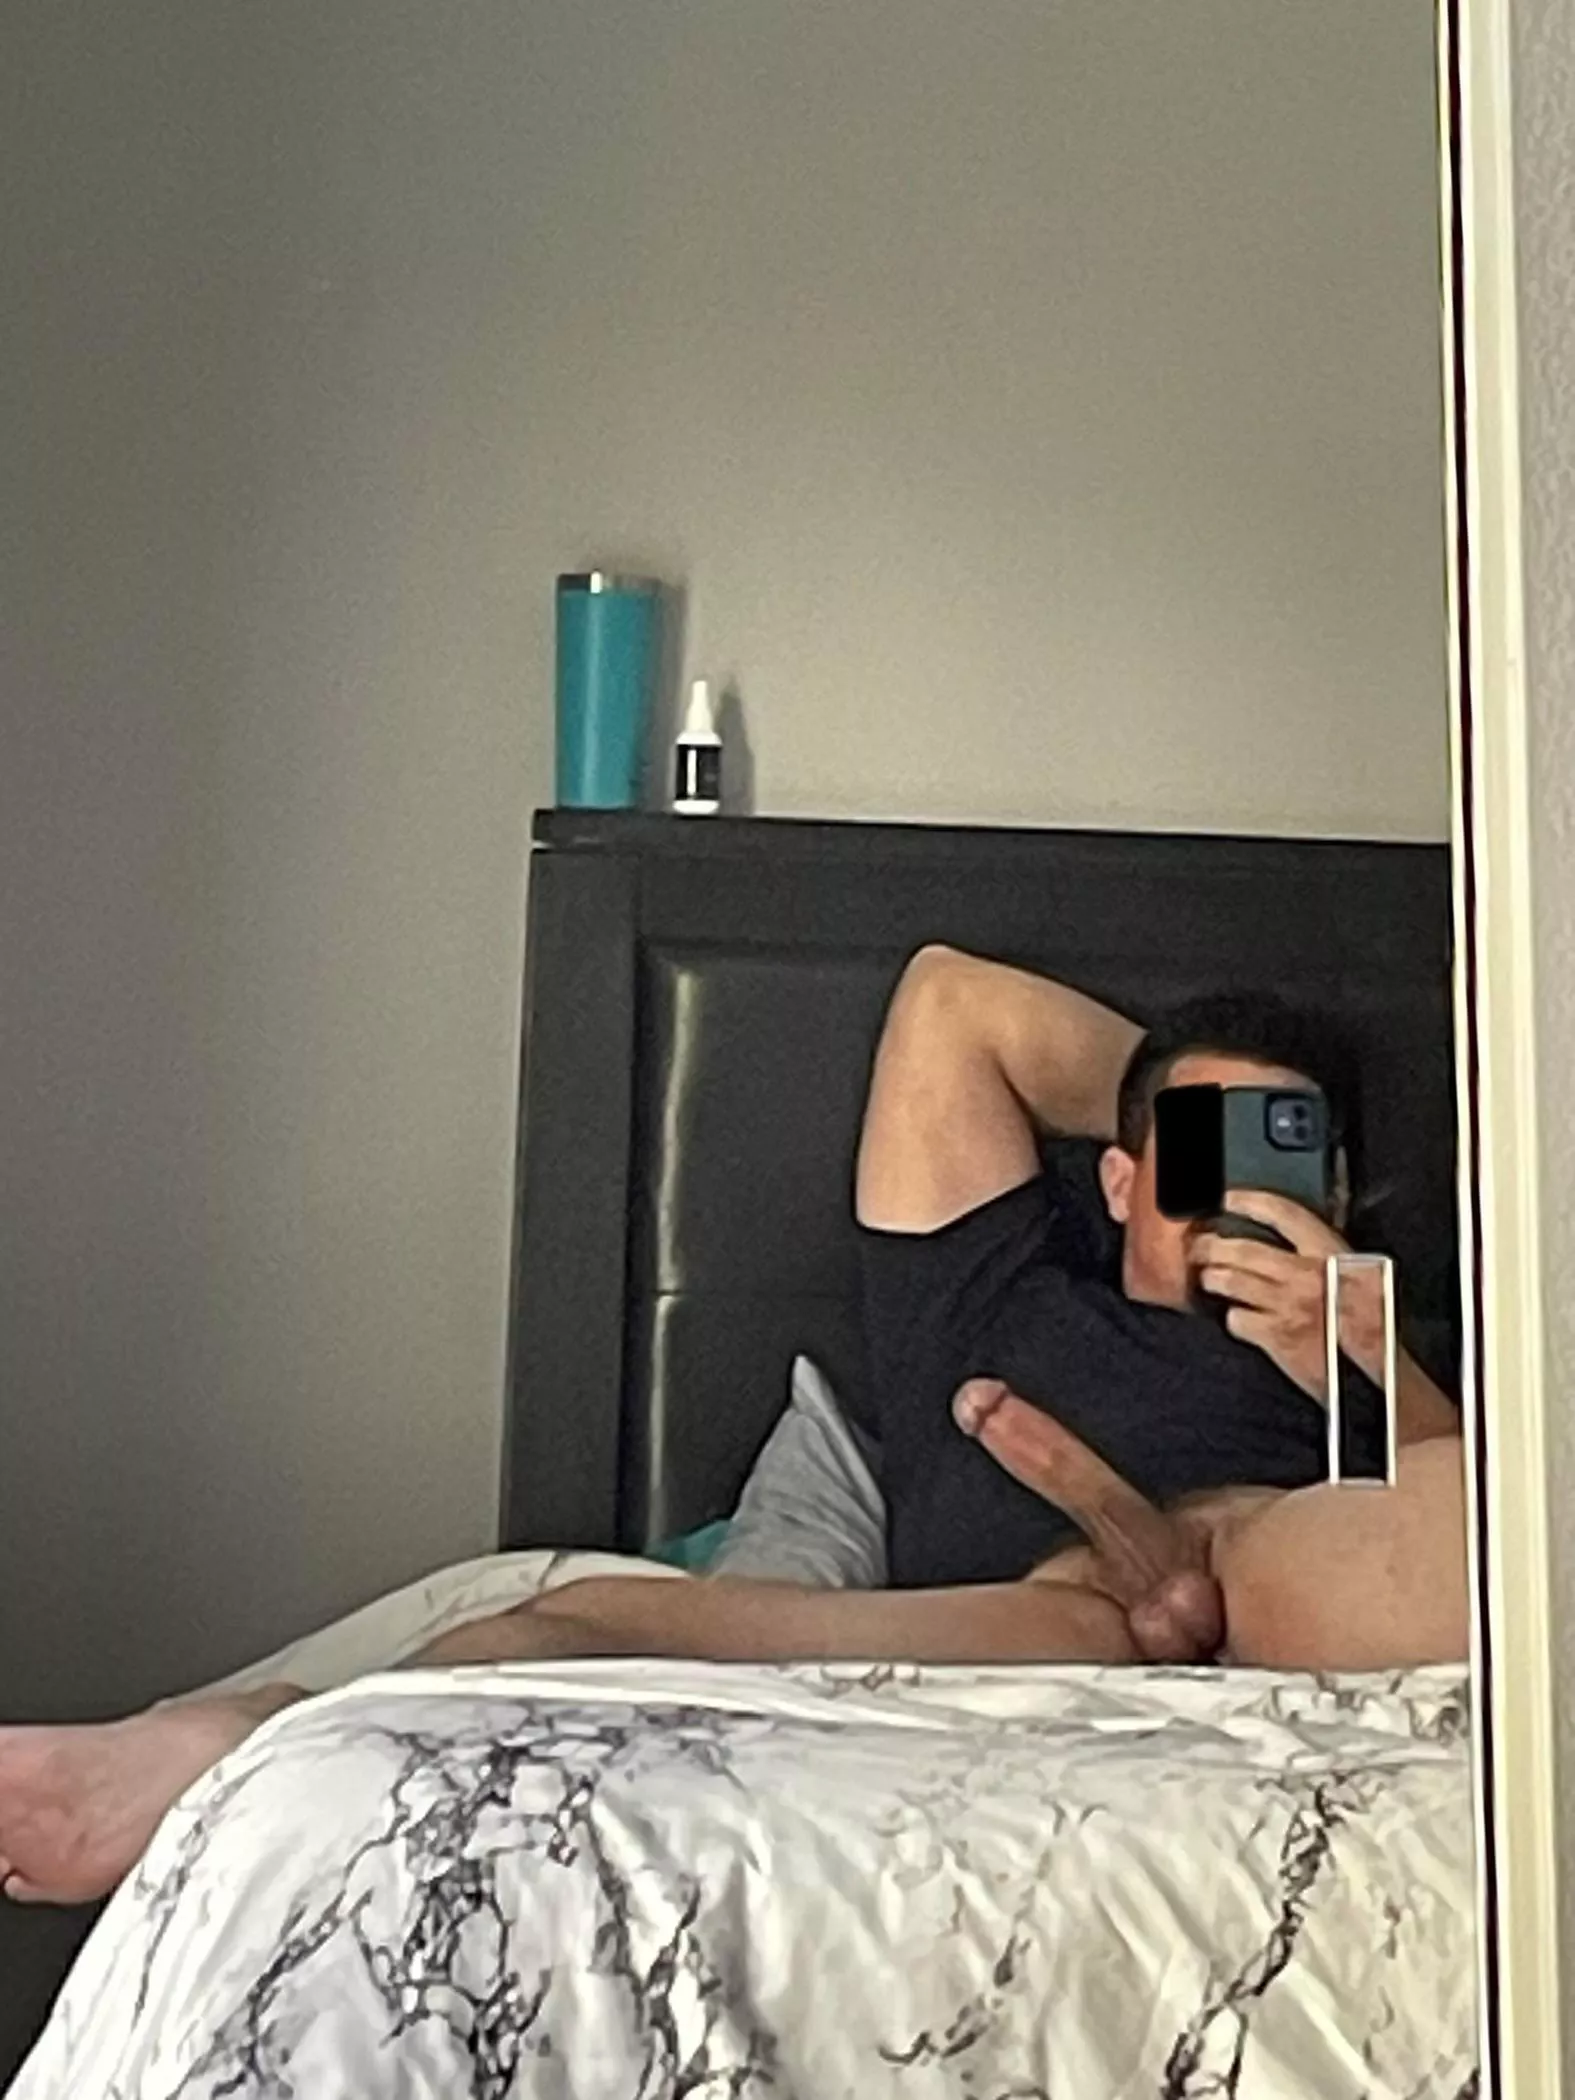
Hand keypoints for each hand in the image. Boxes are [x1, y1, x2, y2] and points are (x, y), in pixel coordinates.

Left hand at [1192, 1191, 1386, 1403]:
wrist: (1380, 1376)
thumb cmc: (1374, 1327)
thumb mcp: (1360, 1277)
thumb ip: (1326, 1256)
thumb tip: (1289, 1238)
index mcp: (1333, 1253)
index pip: (1283, 1213)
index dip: (1249, 1201)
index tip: (1226, 1199)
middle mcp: (1308, 1274)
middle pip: (1242, 1248)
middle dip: (1211, 1245)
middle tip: (1198, 1246)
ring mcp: (1289, 1305)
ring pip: (1230, 1280)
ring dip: (1212, 1279)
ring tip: (1208, 1279)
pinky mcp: (1276, 1336)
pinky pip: (1237, 1319)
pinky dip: (1232, 1318)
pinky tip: (1237, 1318)